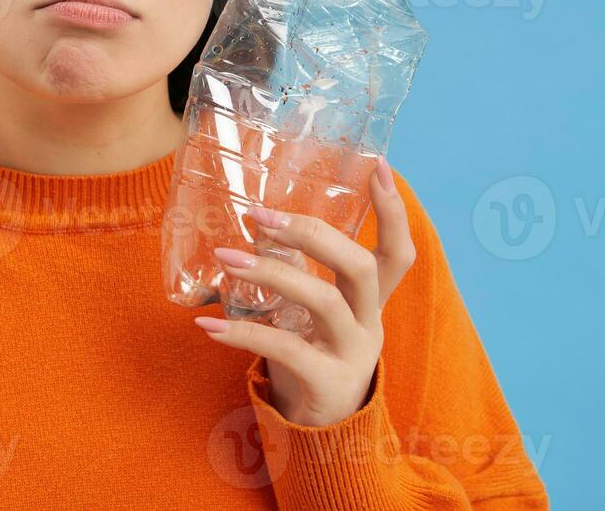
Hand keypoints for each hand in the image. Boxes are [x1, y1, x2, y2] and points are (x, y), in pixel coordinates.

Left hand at [195, 156, 415, 426]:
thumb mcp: (310, 315)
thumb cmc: (310, 357)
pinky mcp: (327, 384)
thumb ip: (297, 272)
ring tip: (226, 256)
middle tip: (260, 216)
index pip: (397, 253)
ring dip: (272, 273)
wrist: (321, 438)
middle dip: (313, 234)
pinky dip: (243, 333)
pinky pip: (287, 349)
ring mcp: (352, 355)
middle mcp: (369, 324)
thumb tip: (254, 223)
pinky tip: (207, 325)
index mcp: (370, 303)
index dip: (393, 212)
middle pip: (361, 267)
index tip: (380, 167)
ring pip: (325, 301)